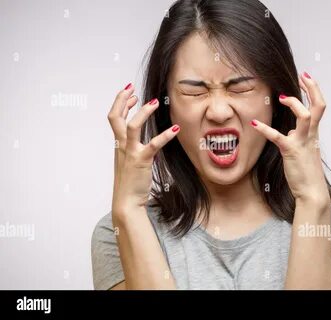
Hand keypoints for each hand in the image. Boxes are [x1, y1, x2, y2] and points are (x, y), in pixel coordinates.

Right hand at [107, 83, 179, 215]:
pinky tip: (175, 129)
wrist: (126, 203)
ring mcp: (130, 153)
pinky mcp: (142, 161)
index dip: (120, 104)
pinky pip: (153, 144)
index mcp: (118, 145)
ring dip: (143, 112)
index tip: (130, 95)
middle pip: (115, 118)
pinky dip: (165, 135)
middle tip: (132, 88)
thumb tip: (144, 143)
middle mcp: (121, 146)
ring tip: (155, 101)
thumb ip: (133, 150)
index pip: (114, 119)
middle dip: (121, 100)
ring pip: (132, 126)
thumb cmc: (130, 184)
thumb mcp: (129, 163)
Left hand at [251, 72, 329, 205]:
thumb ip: (298, 138)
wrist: (312, 192)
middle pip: (318, 106)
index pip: (319, 107)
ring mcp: (302, 142)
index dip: (314, 91)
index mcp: (313, 133)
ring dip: (293, 104)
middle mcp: (311, 135)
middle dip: (312, 88)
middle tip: (303, 75)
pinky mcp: (291, 151)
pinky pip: (278, 136)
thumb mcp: (304, 150)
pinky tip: (254, 124)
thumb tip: (289, 131)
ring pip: (304, 116)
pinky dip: (265, 129)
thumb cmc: (306, 172)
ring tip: (281, 97)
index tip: (306, 78)